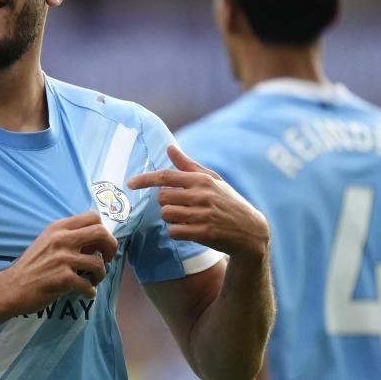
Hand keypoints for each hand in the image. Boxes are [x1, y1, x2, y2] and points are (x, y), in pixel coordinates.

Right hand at [0, 211, 118, 313]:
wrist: (12, 287)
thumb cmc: (31, 266)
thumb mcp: (47, 242)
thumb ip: (69, 238)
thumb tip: (95, 243)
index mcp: (58, 228)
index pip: (92, 217)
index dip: (104, 231)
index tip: (100, 245)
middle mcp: (61, 239)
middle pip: (101, 233)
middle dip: (111, 247)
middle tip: (107, 260)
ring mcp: (63, 259)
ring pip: (99, 263)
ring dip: (101, 275)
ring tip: (92, 280)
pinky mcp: (63, 278)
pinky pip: (88, 285)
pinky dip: (90, 291)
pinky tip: (86, 293)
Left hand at [128, 145, 268, 258]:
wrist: (250, 231)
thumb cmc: (227, 202)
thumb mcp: (212, 180)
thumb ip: (188, 165)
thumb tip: (170, 147)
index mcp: (202, 180)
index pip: (166, 176)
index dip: (145, 179)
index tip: (130, 183)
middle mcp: (202, 195)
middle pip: (162, 198)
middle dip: (165, 203)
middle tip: (180, 206)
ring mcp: (203, 215)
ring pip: (166, 215)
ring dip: (171, 218)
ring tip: (187, 219)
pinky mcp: (204, 233)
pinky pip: (174, 231)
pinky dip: (177, 232)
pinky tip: (190, 230)